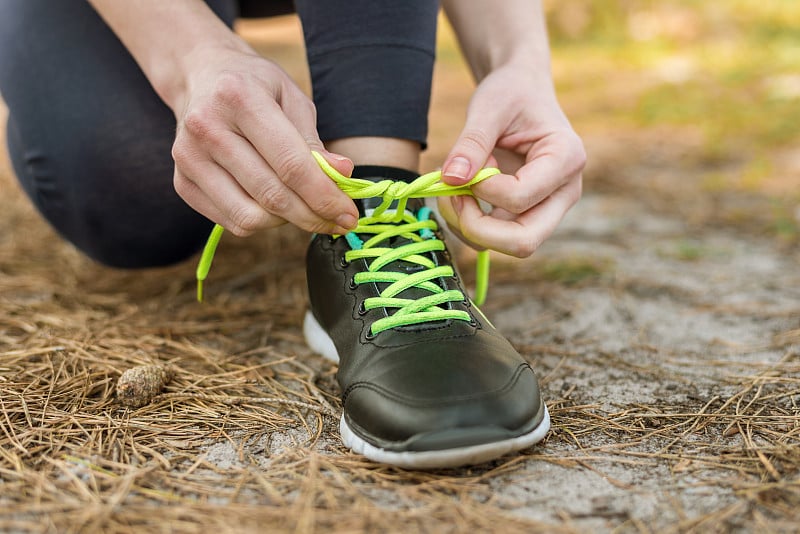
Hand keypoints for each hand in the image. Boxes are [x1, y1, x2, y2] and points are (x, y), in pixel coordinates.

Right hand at [170, 43, 358, 235]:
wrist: (200, 78)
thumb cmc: (255, 88)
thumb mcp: (292, 99)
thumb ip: (314, 141)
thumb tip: (342, 175)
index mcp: (239, 98)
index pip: (291, 165)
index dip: (325, 196)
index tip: (349, 215)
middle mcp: (206, 128)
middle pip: (271, 196)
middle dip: (313, 217)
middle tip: (338, 223)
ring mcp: (187, 158)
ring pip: (250, 218)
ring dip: (287, 222)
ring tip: (302, 206)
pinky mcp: (181, 183)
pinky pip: (231, 222)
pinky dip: (261, 222)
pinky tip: (272, 204)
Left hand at [439, 64, 584, 256]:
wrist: (521, 92)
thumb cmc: (511, 93)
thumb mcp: (489, 107)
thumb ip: (471, 143)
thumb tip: (451, 179)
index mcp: (566, 158)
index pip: (521, 197)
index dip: (482, 189)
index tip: (466, 165)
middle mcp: (565, 192)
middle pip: (524, 241)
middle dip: (477, 227)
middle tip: (451, 196)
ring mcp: (548, 208)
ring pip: (508, 246)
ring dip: (468, 227)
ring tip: (452, 189)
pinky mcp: (528, 215)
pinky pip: (496, 239)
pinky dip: (468, 224)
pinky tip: (459, 194)